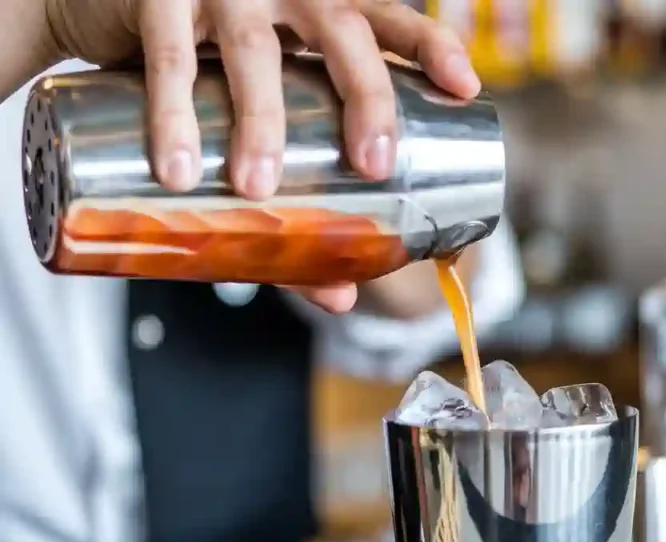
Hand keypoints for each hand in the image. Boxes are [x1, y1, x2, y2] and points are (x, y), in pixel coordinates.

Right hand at [44, 0, 481, 313]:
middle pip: (343, 33)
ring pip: (255, 50)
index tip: (465, 88)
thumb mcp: (262, 117)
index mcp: (324, 11)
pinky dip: (173, 113)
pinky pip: (169, 56)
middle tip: (372, 164)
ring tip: (258, 186)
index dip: (433, 48)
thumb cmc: (208, 69)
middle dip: (367, 97)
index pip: (392, 20)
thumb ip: (301, 195)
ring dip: (263, 121)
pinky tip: (181, 169)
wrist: (105, 12)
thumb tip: (340, 295)